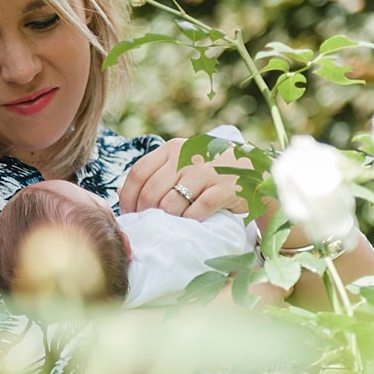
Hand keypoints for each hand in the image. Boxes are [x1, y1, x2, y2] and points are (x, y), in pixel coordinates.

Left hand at [119, 138, 249, 218]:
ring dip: (167, 219)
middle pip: (151, 192)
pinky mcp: (225, 188)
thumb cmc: (209, 172)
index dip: (128, 197)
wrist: (252, 172)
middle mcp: (187, 157)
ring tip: (171, 223)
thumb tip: (120, 193)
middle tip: (148, 224)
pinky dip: (189, 221)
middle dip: (144, 213)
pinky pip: (196, 210)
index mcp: (172, 149)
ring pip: (170, 203)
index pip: (138, 172)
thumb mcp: (181, 163)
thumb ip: (154, 173)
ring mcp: (207, 172)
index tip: (129, 213)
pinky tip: (190, 222)